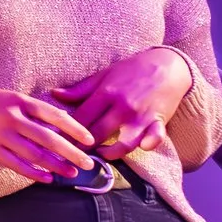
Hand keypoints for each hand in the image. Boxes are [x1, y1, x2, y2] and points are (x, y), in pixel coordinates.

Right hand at [0, 85, 95, 182]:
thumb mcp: (7, 98)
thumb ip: (30, 111)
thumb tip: (60, 127)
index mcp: (18, 100)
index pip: (54, 115)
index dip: (75, 128)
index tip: (90, 140)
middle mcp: (11, 117)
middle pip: (48, 138)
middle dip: (71, 152)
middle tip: (88, 163)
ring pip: (34, 153)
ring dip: (56, 165)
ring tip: (71, 173)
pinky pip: (16, 164)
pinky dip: (33, 173)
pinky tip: (47, 179)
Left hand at [53, 48, 187, 160]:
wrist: (166, 65)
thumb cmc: (132, 70)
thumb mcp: (104, 75)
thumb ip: (80, 89)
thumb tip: (54, 94)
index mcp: (105, 93)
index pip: (80, 119)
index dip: (66, 132)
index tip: (57, 141)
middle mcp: (122, 106)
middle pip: (97, 133)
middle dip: (82, 147)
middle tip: (72, 156)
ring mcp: (141, 116)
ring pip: (123, 143)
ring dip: (109, 153)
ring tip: (98, 155)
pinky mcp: (159, 121)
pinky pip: (155, 138)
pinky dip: (148, 145)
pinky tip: (139, 148)